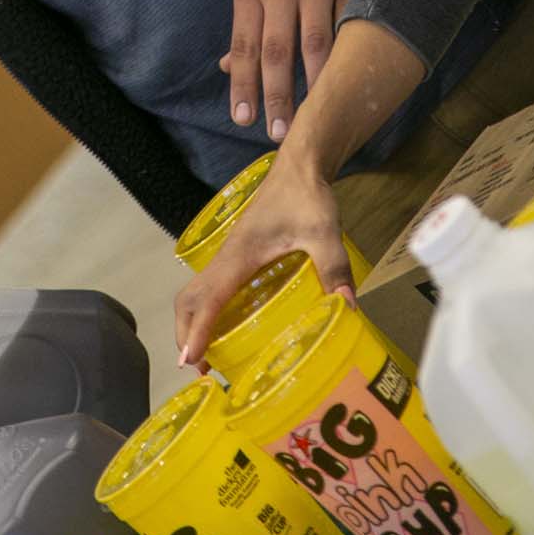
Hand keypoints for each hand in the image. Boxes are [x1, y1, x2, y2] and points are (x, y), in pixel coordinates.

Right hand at [175, 145, 352, 366]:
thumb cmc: (306, 197)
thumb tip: (347, 308)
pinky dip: (204, 310)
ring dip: (191, 323)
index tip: (192, 362)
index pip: (210, 298)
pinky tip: (226, 326)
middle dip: (185, 334)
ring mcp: (229, 255)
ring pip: (195, 292)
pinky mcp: (237, 254)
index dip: (198, 331)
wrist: (299, 166)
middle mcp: (226, 257)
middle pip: (189, 298)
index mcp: (240, 256)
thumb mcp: (324, 232)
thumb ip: (334, 268)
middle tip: (199, 368)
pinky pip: (209, 286)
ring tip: (205, 356)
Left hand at [223, 0, 367, 141]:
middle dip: (278, 94)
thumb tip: (227, 70)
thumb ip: (246, 28)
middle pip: (278, 47)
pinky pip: (351, 22)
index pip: (244, 44)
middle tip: (279, 132)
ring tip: (316, 115)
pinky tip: (350, 80)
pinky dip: (350, 53)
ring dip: (316, 82)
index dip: (243, 84)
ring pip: (317, 39)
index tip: (244, 120)